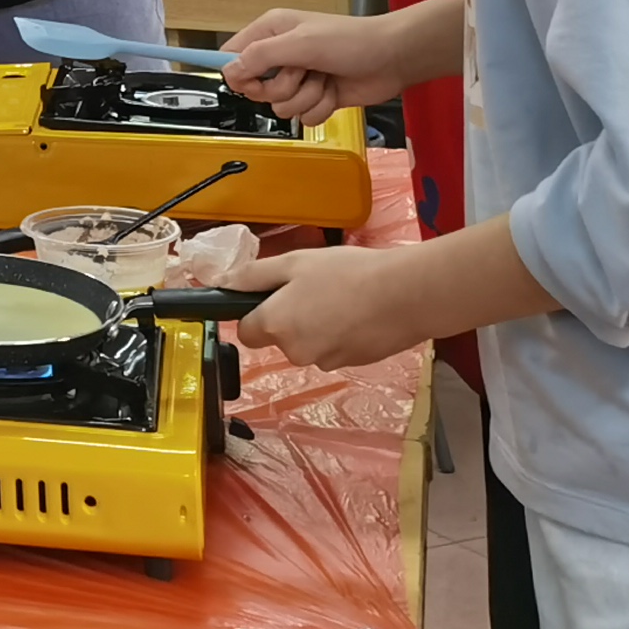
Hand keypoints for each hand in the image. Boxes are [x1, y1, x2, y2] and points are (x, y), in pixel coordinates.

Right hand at [220, 7, 400, 126]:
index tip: (252, 83)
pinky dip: (320, 108)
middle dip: (280, 88)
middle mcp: (281, 55)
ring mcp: (299, 79)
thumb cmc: (349, 42)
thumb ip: (261, 56)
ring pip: (280, 105)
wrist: (392, 59)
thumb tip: (229, 73)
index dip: (238, 73)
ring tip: (324, 80)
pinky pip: (302, 116)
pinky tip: (334, 92)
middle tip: (300, 76)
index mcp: (271, 31)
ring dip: (305, 98)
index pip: (233, 54)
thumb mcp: (301, 43)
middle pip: (256, 87)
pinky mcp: (316, 98)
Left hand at [227, 242, 430, 371]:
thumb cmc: (346, 273)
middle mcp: (295, 352)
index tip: (272, 296)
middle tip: (314, 287)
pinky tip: (358, 312)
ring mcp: (324, 362)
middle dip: (290, 317)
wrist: (404, 296)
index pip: (246, 332)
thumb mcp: (294, 262)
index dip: (254, 313)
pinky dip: (339, 334)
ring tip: (341, 297)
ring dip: (316, 325)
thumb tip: (224, 286)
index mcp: (276, 326)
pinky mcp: (350, 365)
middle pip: (279, 338)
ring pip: (308, 343)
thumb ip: (254, 276)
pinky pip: (332, 348)